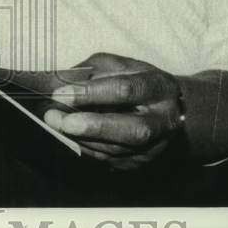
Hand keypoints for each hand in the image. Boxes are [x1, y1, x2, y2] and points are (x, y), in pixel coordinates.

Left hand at [43, 52, 184, 169]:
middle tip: (56, 119)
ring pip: (115, 150)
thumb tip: (60, 81)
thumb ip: (93, 70)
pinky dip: (85, 147)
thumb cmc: (140, 81)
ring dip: (80, 138)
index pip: (125, 90)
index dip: (91, 92)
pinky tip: (69, 135)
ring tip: (55, 124)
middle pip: (129, 129)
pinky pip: (109, 160)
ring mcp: (154, 147)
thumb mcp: (121, 65)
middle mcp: (162, 121)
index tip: (60, 92)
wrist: (172, 109)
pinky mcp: (141, 162)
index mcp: (158, 88)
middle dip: (89, 126)